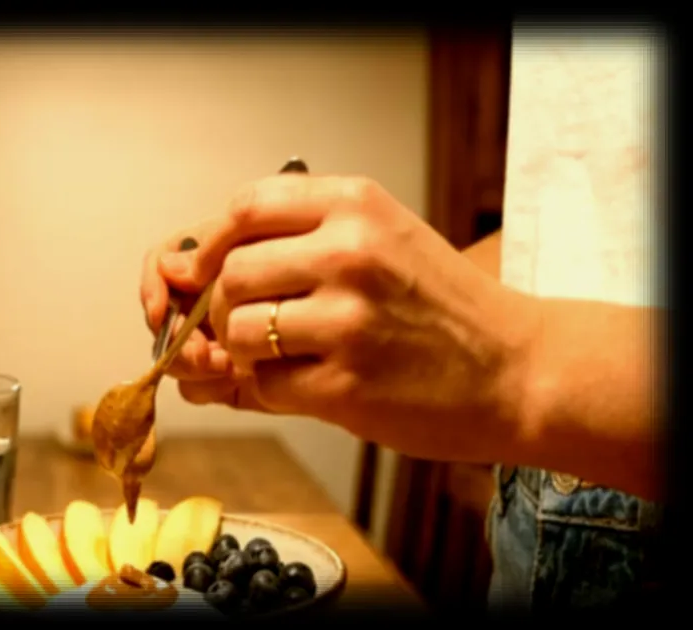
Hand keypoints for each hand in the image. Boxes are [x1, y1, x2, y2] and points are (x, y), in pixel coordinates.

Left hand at [144, 174, 541, 462]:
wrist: (518, 371)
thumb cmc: (443, 308)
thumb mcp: (382, 240)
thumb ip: (297, 240)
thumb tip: (187, 266)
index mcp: (357, 206)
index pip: (246, 206)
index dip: (212, 244)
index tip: (208, 270)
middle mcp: (350, 253)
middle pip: (230, 272)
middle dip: (222, 307)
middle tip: (244, 327)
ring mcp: (347, 319)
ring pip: (236, 330)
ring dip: (244, 352)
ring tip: (282, 357)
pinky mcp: (345, 384)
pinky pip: (263, 383)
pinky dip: (270, 389)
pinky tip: (310, 383)